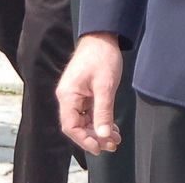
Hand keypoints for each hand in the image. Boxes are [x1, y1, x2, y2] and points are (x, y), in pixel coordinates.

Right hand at [58, 32, 123, 154]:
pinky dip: (100, 120)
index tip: (99, 148)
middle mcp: (68, 97)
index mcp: (68, 95)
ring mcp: (75, 95)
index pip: (70, 126)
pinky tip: (113, 127)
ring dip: (99, 130)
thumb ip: (104, 111)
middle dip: (94, 137)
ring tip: (115, 139)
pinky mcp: (83, 92)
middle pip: (77, 126)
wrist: (103, 36)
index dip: (84, 140)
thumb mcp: (106, 86)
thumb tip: (104, 135)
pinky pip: (89, 112)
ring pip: (84, 120)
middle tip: (112, 145)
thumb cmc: (102, 57)